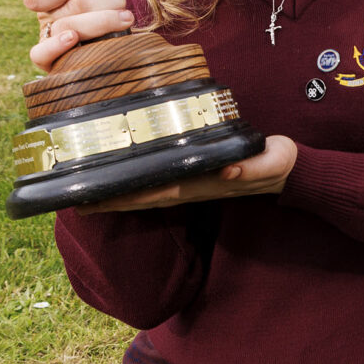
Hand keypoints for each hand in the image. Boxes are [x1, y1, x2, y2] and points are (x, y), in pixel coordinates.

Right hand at [24, 0, 131, 69]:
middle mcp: (47, 20)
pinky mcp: (51, 64)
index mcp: (51, 0)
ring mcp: (48, 42)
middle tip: (121, 2)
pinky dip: (56, 46)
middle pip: (63, 9)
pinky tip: (74, 38)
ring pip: (66, 29)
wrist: (116, 48)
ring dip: (99, 22)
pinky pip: (41, 55)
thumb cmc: (103, 13)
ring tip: (125, 18)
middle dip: (97, 2)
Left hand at [76, 135, 298, 211]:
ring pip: (147, 193)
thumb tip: (226, 169)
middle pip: (143, 197)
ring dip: (118, 196)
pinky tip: (120, 182)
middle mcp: (192, 187)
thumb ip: (251, 167)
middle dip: (110, 201)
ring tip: (86, 196)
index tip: (95, 199)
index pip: (156, 192)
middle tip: (74, 201)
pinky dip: (136, 185)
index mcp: (204, 183)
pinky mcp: (195, 176)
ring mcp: (192, 184)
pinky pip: (158, 183)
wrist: (289, 172)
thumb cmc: (279, 164)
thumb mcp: (272, 162)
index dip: (126, 196)